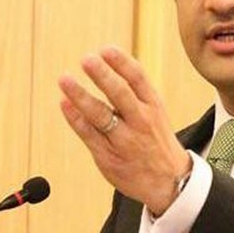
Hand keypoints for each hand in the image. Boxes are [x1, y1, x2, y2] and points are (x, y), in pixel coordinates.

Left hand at [59, 46, 190, 214]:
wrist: (169, 182)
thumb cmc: (156, 140)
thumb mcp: (155, 111)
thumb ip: (135, 90)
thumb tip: (110, 61)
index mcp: (153, 106)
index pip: (138, 79)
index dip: (121, 62)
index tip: (105, 49)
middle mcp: (140, 121)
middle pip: (120, 94)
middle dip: (102, 75)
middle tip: (86, 59)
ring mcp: (124, 140)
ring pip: (101, 115)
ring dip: (80, 96)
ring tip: (64, 80)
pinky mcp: (108, 156)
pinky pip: (89, 134)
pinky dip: (75, 118)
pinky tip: (64, 104)